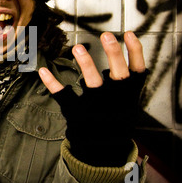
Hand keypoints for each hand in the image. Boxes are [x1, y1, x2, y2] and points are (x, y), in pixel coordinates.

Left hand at [38, 31, 148, 165]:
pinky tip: (43, 71)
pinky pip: (63, 96)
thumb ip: (126, 82)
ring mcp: (95, 105)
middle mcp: (115, 98)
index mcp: (128, 94)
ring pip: (93, 83)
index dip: (135, 52)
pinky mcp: (76, 112)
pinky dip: (52, 83)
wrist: (102, 148)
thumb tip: (122, 50)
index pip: (137, 70)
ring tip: (78, 48)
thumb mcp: (126, 102)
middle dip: (114, 54)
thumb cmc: (114, 118)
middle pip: (119, 73)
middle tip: (106, 36)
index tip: (127, 34)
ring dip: (86, 64)